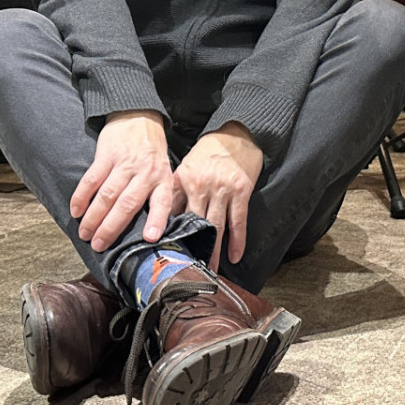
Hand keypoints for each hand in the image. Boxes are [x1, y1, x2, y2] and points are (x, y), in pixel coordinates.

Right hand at [71, 110, 178, 252]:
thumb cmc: (151, 151)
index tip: (149, 239)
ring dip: (93, 217)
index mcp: (161, 179)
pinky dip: (81, 196)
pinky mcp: (107, 155)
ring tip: (84, 233)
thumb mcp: (163, 170)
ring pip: (107, 195)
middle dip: (111, 228)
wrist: (138, 116)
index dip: (156, 221)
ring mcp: (125, 163)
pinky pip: (92, 179)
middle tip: (98, 245)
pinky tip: (75, 210)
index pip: (162, 202)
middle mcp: (145, 172)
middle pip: (126, 205)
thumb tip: (150, 228)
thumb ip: (157, 194)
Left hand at [175, 123, 263, 271]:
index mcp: (182, 180)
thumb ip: (176, 191)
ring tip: (209, 270)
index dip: (168, 234)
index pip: (171, 212)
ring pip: (216, 227)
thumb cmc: (208, 153)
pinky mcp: (241, 191)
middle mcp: (200, 186)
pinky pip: (238, 221)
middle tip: (185, 270)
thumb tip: (164, 219)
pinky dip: (237, 240)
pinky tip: (235, 255)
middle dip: (190, 248)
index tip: (164, 254)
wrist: (237, 133)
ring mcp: (222, 189)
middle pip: (193, 224)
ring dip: (213, 251)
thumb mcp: (185, 167)